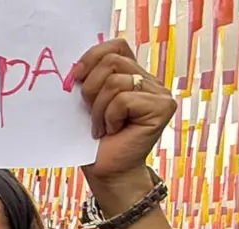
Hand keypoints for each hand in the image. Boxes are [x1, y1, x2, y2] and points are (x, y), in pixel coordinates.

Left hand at [74, 39, 176, 182]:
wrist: (106, 171)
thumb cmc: (93, 140)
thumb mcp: (87, 102)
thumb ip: (90, 78)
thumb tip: (76, 66)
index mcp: (133, 74)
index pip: (117, 45)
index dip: (93, 56)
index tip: (76, 77)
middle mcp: (150, 81)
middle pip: (112, 61)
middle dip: (90, 88)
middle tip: (89, 112)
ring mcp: (159, 94)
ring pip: (115, 82)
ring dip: (98, 109)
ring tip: (101, 126)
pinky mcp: (162, 108)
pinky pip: (123, 100)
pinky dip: (109, 117)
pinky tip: (113, 131)